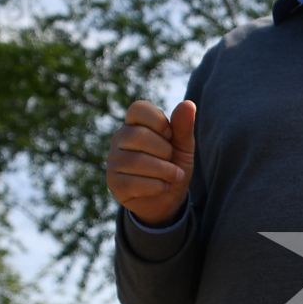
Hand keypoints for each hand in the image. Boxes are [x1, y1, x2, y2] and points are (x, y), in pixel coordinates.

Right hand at [107, 99, 196, 226]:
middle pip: (139, 136)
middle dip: (164, 151)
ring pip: (137, 161)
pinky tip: (162, 187)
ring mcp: (113, 161)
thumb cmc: (173, 166)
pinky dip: (158, 186)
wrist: (168, 199)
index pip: (138, 108)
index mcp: (134, 124)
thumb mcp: (183, 146)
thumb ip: (183, 126)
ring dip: (165, 171)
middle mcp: (119, 140)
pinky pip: (135, 183)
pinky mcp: (114, 184)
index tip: (169, 136)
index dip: (160, 122)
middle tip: (171, 160)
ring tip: (173, 175)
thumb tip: (188, 104)